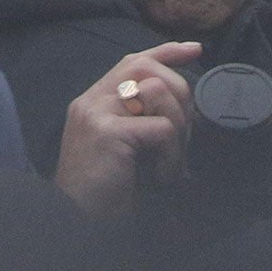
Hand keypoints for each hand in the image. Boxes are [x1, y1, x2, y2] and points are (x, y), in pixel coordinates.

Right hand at [54, 41, 202, 219]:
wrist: (76, 221)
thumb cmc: (105, 192)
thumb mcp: (122, 149)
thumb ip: (139, 122)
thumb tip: (183, 107)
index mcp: (93, 102)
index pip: (131, 62)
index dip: (165, 52)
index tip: (195, 49)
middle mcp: (91, 101)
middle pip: (148, 68)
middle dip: (180, 95)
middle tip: (184, 137)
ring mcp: (97, 113)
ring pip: (157, 91)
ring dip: (178, 130)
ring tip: (169, 162)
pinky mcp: (107, 132)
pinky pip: (161, 128)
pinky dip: (172, 156)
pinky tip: (161, 177)